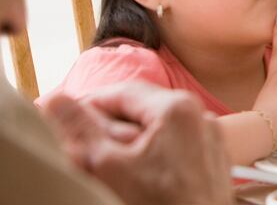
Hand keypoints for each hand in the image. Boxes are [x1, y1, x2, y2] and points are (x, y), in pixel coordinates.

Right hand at [45, 84, 231, 204]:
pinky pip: (175, 143)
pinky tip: (134, 171)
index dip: (87, 104)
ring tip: (104, 158)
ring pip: (158, 127)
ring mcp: (210, 136)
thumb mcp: (109, 166)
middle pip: (141, 108)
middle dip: (109, 122)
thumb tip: (56, 100)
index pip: (121, 92)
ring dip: (129, 138)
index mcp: (176, 107)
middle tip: (80, 141)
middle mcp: (200, 114)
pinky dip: (151, 151)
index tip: (63, 118)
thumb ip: (81, 129)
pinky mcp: (212, 157)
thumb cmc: (158, 204)